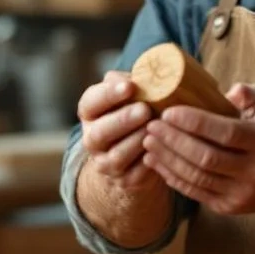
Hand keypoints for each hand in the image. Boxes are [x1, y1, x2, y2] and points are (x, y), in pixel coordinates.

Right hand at [77, 71, 160, 190]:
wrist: (136, 155)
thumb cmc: (135, 113)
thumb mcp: (129, 95)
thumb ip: (131, 82)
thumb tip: (146, 72)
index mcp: (90, 113)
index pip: (90, 102)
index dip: (108, 94)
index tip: (130, 86)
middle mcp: (92, 139)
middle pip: (100, 132)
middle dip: (123, 120)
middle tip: (145, 110)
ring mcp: (106, 163)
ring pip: (118, 155)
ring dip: (138, 141)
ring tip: (157, 128)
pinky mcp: (125, 181)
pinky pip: (137, 173)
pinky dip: (151, 161)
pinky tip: (163, 148)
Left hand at [142, 83, 254, 215]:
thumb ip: (252, 94)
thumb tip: (230, 90)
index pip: (225, 133)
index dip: (194, 122)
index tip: (169, 111)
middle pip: (206, 157)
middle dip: (173, 141)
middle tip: (151, 124)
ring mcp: (242, 193)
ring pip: (197, 177)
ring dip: (168, 159)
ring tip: (148, 141)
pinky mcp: (231, 207)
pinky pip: (196, 193)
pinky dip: (173, 178)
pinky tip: (156, 163)